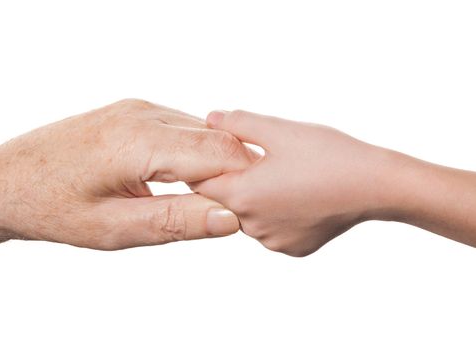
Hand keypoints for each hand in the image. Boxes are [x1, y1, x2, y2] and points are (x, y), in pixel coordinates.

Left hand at [0, 99, 255, 260]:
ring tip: (214, 199)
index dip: (246, 182)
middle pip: (218, 138)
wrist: (8, 180)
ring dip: (218, 163)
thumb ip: (176, 221)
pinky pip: (182, 128)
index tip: (255, 210)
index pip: (220, 153)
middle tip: (240, 209)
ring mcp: (138, 109)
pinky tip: (190, 179)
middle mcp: (143, 115)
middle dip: (237, 173)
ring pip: (203, 131)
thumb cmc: (53, 207)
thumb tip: (230, 219)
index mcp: (138, 142)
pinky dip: (197, 152)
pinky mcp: (134, 112)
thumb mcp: (115, 228)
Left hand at [193, 110, 396, 256]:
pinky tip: (297, 194)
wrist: (376, 186)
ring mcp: (274, 241)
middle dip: (235, 180)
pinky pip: (272, 229)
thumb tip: (210, 118)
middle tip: (258, 159)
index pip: (201, 184)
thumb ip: (238, 123)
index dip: (204, 166)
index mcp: (243, 196)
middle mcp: (253, 227)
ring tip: (282, 175)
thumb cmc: (328, 154)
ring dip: (256, 198)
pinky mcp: (294, 248)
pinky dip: (276, 213)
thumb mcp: (279, 130)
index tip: (217, 152)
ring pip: (249, 216)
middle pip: (225, 201)